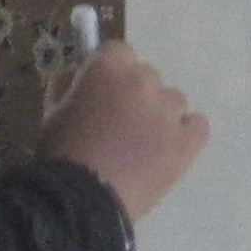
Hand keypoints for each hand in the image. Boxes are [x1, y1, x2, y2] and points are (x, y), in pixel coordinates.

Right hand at [41, 41, 208, 226]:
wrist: (81, 199)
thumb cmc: (61, 153)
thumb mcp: (53, 110)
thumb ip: (69, 85)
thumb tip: (79, 79)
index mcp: (108, 68)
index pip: (118, 51)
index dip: (110, 72)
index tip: (101, 91)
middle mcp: (143, 81)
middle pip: (146, 76)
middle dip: (134, 94)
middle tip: (117, 124)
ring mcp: (168, 111)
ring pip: (171, 101)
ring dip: (158, 115)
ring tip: (141, 145)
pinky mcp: (186, 142)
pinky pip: (197, 125)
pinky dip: (185, 133)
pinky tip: (169, 149)